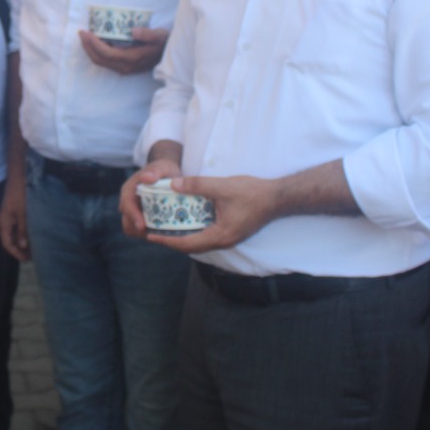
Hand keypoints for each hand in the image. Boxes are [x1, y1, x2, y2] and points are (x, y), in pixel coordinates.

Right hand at [0, 175, 30, 261]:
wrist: (19, 176)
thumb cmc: (21, 194)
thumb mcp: (23, 213)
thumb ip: (23, 230)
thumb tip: (23, 246)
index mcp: (4, 223)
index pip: (7, 243)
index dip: (16, 253)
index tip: (27, 260)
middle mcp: (5, 221)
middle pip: (10, 239)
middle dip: (20, 249)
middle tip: (33, 256)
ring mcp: (10, 216)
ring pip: (14, 233)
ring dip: (23, 241)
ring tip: (35, 247)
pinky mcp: (15, 211)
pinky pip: (18, 226)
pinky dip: (24, 232)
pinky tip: (33, 234)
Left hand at [78, 26, 167, 74]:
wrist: (170, 54)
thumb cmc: (164, 42)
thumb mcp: (159, 35)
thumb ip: (147, 34)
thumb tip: (133, 31)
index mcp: (131, 58)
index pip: (106, 53)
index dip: (93, 43)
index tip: (85, 32)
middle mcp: (125, 66)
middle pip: (99, 59)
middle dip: (87, 46)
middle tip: (81, 32)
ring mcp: (124, 69)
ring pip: (100, 62)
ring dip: (90, 50)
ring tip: (85, 36)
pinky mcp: (123, 67)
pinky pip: (105, 61)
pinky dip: (96, 52)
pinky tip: (95, 42)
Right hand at [120, 157, 182, 237]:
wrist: (167, 174)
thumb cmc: (163, 170)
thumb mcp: (162, 167)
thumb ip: (155, 170)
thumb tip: (146, 178)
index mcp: (129, 189)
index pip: (126, 204)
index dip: (132, 215)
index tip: (142, 225)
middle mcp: (128, 202)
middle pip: (126, 220)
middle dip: (137, 229)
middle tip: (153, 234)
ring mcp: (134, 211)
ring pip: (131, 228)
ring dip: (142, 234)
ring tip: (158, 234)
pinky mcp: (140, 219)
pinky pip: (139, 232)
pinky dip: (147, 234)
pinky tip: (160, 233)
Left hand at [144, 173, 282, 254]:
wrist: (278, 197)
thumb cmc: (253, 193)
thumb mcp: (222, 186)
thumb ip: (198, 185)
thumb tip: (174, 184)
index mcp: (220, 235)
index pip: (187, 244)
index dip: (167, 241)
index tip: (150, 236)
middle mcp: (223, 241)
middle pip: (191, 246)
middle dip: (171, 241)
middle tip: (154, 232)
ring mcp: (228, 237)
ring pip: (199, 241)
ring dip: (182, 236)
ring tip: (165, 227)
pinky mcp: (231, 231)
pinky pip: (207, 235)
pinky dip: (194, 230)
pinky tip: (186, 220)